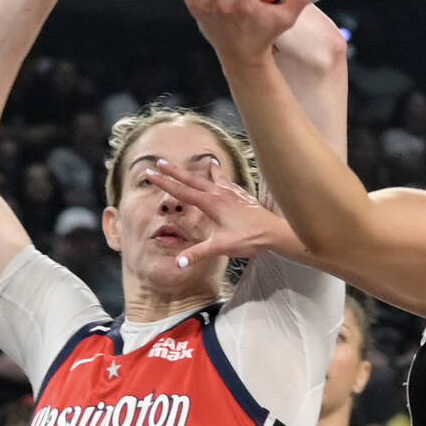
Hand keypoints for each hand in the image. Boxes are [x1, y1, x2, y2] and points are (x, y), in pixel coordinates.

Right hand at [144, 158, 287, 267]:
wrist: (274, 232)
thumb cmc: (249, 238)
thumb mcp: (221, 247)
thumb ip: (197, 254)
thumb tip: (177, 263)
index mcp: (211, 203)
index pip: (182, 191)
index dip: (164, 183)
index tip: (150, 174)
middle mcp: (219, 193)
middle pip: (192, 180)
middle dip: (174, 171)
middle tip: (158, 162)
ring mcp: (231, 192)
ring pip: (210, 178)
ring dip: (197, 171)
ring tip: (194, 162)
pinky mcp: (241, 195)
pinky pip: (226, 181)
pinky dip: (219, 175)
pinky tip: (219, 171)